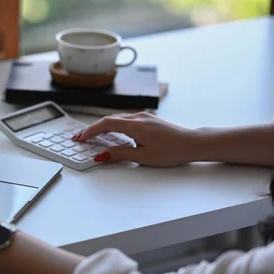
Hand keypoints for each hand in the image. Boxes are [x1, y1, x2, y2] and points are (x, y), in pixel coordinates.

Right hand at [75, 112, 198, 166]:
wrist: (193, 143)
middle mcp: (138, 118)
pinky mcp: (148, 120)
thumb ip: (120, 154)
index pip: (105, 124)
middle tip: (80, 138)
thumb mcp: (143, 156)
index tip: (80, 138)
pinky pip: (125, 121)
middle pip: (109, 120)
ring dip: (102, 127)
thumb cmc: (173, 150)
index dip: (90, 131)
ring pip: (117, 119)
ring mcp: (144, 117)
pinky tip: (111, 133)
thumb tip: (102, 154)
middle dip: (93, 129)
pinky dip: (114, 126)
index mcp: (135, 125)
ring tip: (92, 137)